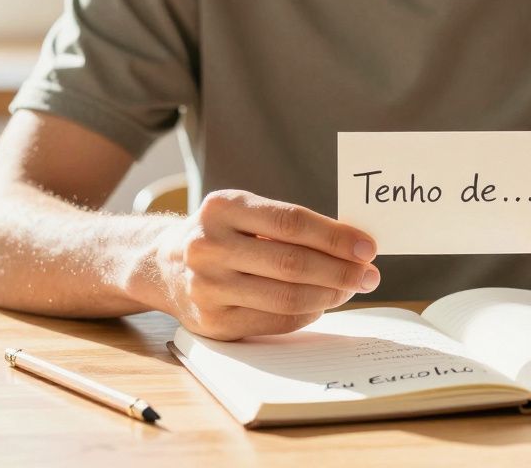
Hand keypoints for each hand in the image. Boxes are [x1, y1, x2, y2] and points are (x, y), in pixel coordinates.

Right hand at [155, 190, 379, 339]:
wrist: (161, 265)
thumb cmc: (222, 235)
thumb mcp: (244, 213)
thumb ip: (289, 225)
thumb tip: (352, 245)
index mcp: (222, 207)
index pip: (290, 222)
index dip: (335, 236)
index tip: (368, 247)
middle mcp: (208, 246)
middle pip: (291, 263)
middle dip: (340, 271)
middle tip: (370, 276)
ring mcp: (207, 287)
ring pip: (285, 296)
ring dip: (329, 295)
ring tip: (350, 289)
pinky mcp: (212, 323)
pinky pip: (274, 321)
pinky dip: (306, 313)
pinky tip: (321, 304)